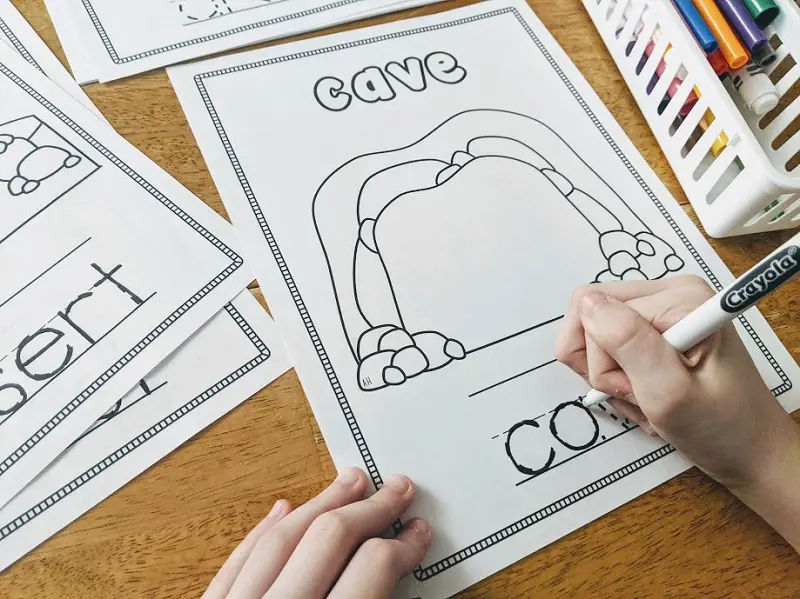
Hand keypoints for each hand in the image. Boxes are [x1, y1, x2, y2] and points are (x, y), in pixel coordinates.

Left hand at [203, 468, 430, 598]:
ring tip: (348, 482)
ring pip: (279, 542)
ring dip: (319, 506)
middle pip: (327, 540)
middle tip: (396, 489)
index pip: (372, 569)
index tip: (417, 534)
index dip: (403, 547)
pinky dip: (260, 533)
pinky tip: (282, 511)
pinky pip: (235, 565)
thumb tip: (402, 580)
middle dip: (368, 510)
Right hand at [555, 276, 799, 549]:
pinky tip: (647, 394)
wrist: (751, 450)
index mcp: (679, 298)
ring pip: (597, 334)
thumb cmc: (721, 429)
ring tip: (647, 398)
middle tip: (640, 395)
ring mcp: (664, 309)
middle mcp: (671, 292)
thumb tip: (588, 304)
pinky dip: (620, 377)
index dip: (602, 360)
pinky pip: (611, 345)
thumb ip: (627, 342)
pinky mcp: (658, 326)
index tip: (636, 390)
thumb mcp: (669, 392)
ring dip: (612, 377)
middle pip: (592, 317)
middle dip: (605, 367)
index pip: (594, 311)